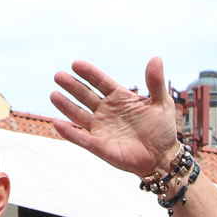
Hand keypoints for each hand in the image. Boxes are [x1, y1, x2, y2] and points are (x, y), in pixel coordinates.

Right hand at [50, 58, 182, 178]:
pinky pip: (82, 139)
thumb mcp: (162, 103)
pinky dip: (69, 133)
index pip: (100, 81)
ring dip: (66, 105)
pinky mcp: (100, 147)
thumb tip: (156, 59)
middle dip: (72, 86)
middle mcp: (106, 111)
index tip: (76, 64)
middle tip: (58, 76)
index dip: (89, 73)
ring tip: (54, 94)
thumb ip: (156, 82)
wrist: (163, 157)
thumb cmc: (162, 129)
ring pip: (79, 115)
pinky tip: (57, 123)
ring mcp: (102, 128)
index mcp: (119, 98)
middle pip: (85, 95)